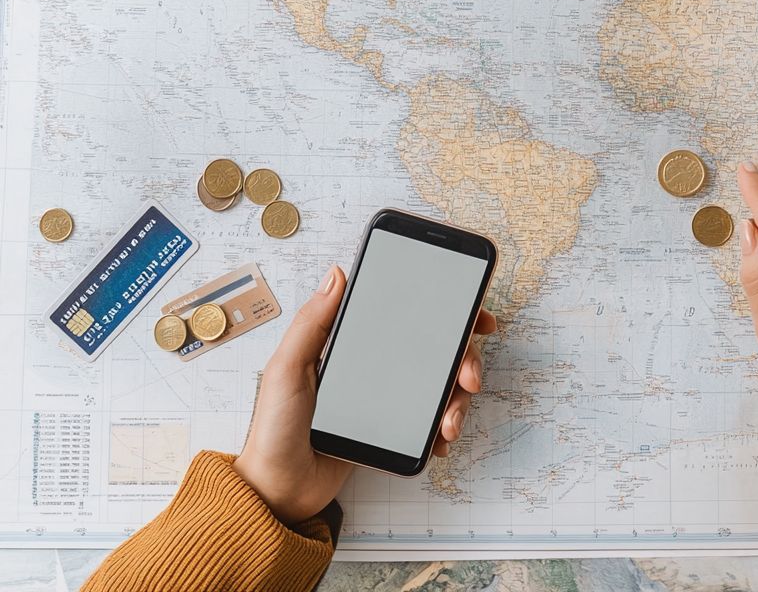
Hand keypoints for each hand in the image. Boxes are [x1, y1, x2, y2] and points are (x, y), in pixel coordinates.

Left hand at [234, 265, 497, 523]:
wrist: (278, 491)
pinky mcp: (392, 430)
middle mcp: (375, 366)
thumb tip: (337, 275)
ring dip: (456, 401)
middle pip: (436, 350)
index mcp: (352, 344)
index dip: (445, 311)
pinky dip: (442, 428)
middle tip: (468, 378)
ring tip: (449, 423)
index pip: (406, 316)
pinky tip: (441, 439)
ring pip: (440, 387)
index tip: (474, 316)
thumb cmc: (273, 430)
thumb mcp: (286, 370)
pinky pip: (429, 422)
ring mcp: (387, 399)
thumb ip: (311, 323)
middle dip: (464, 361)